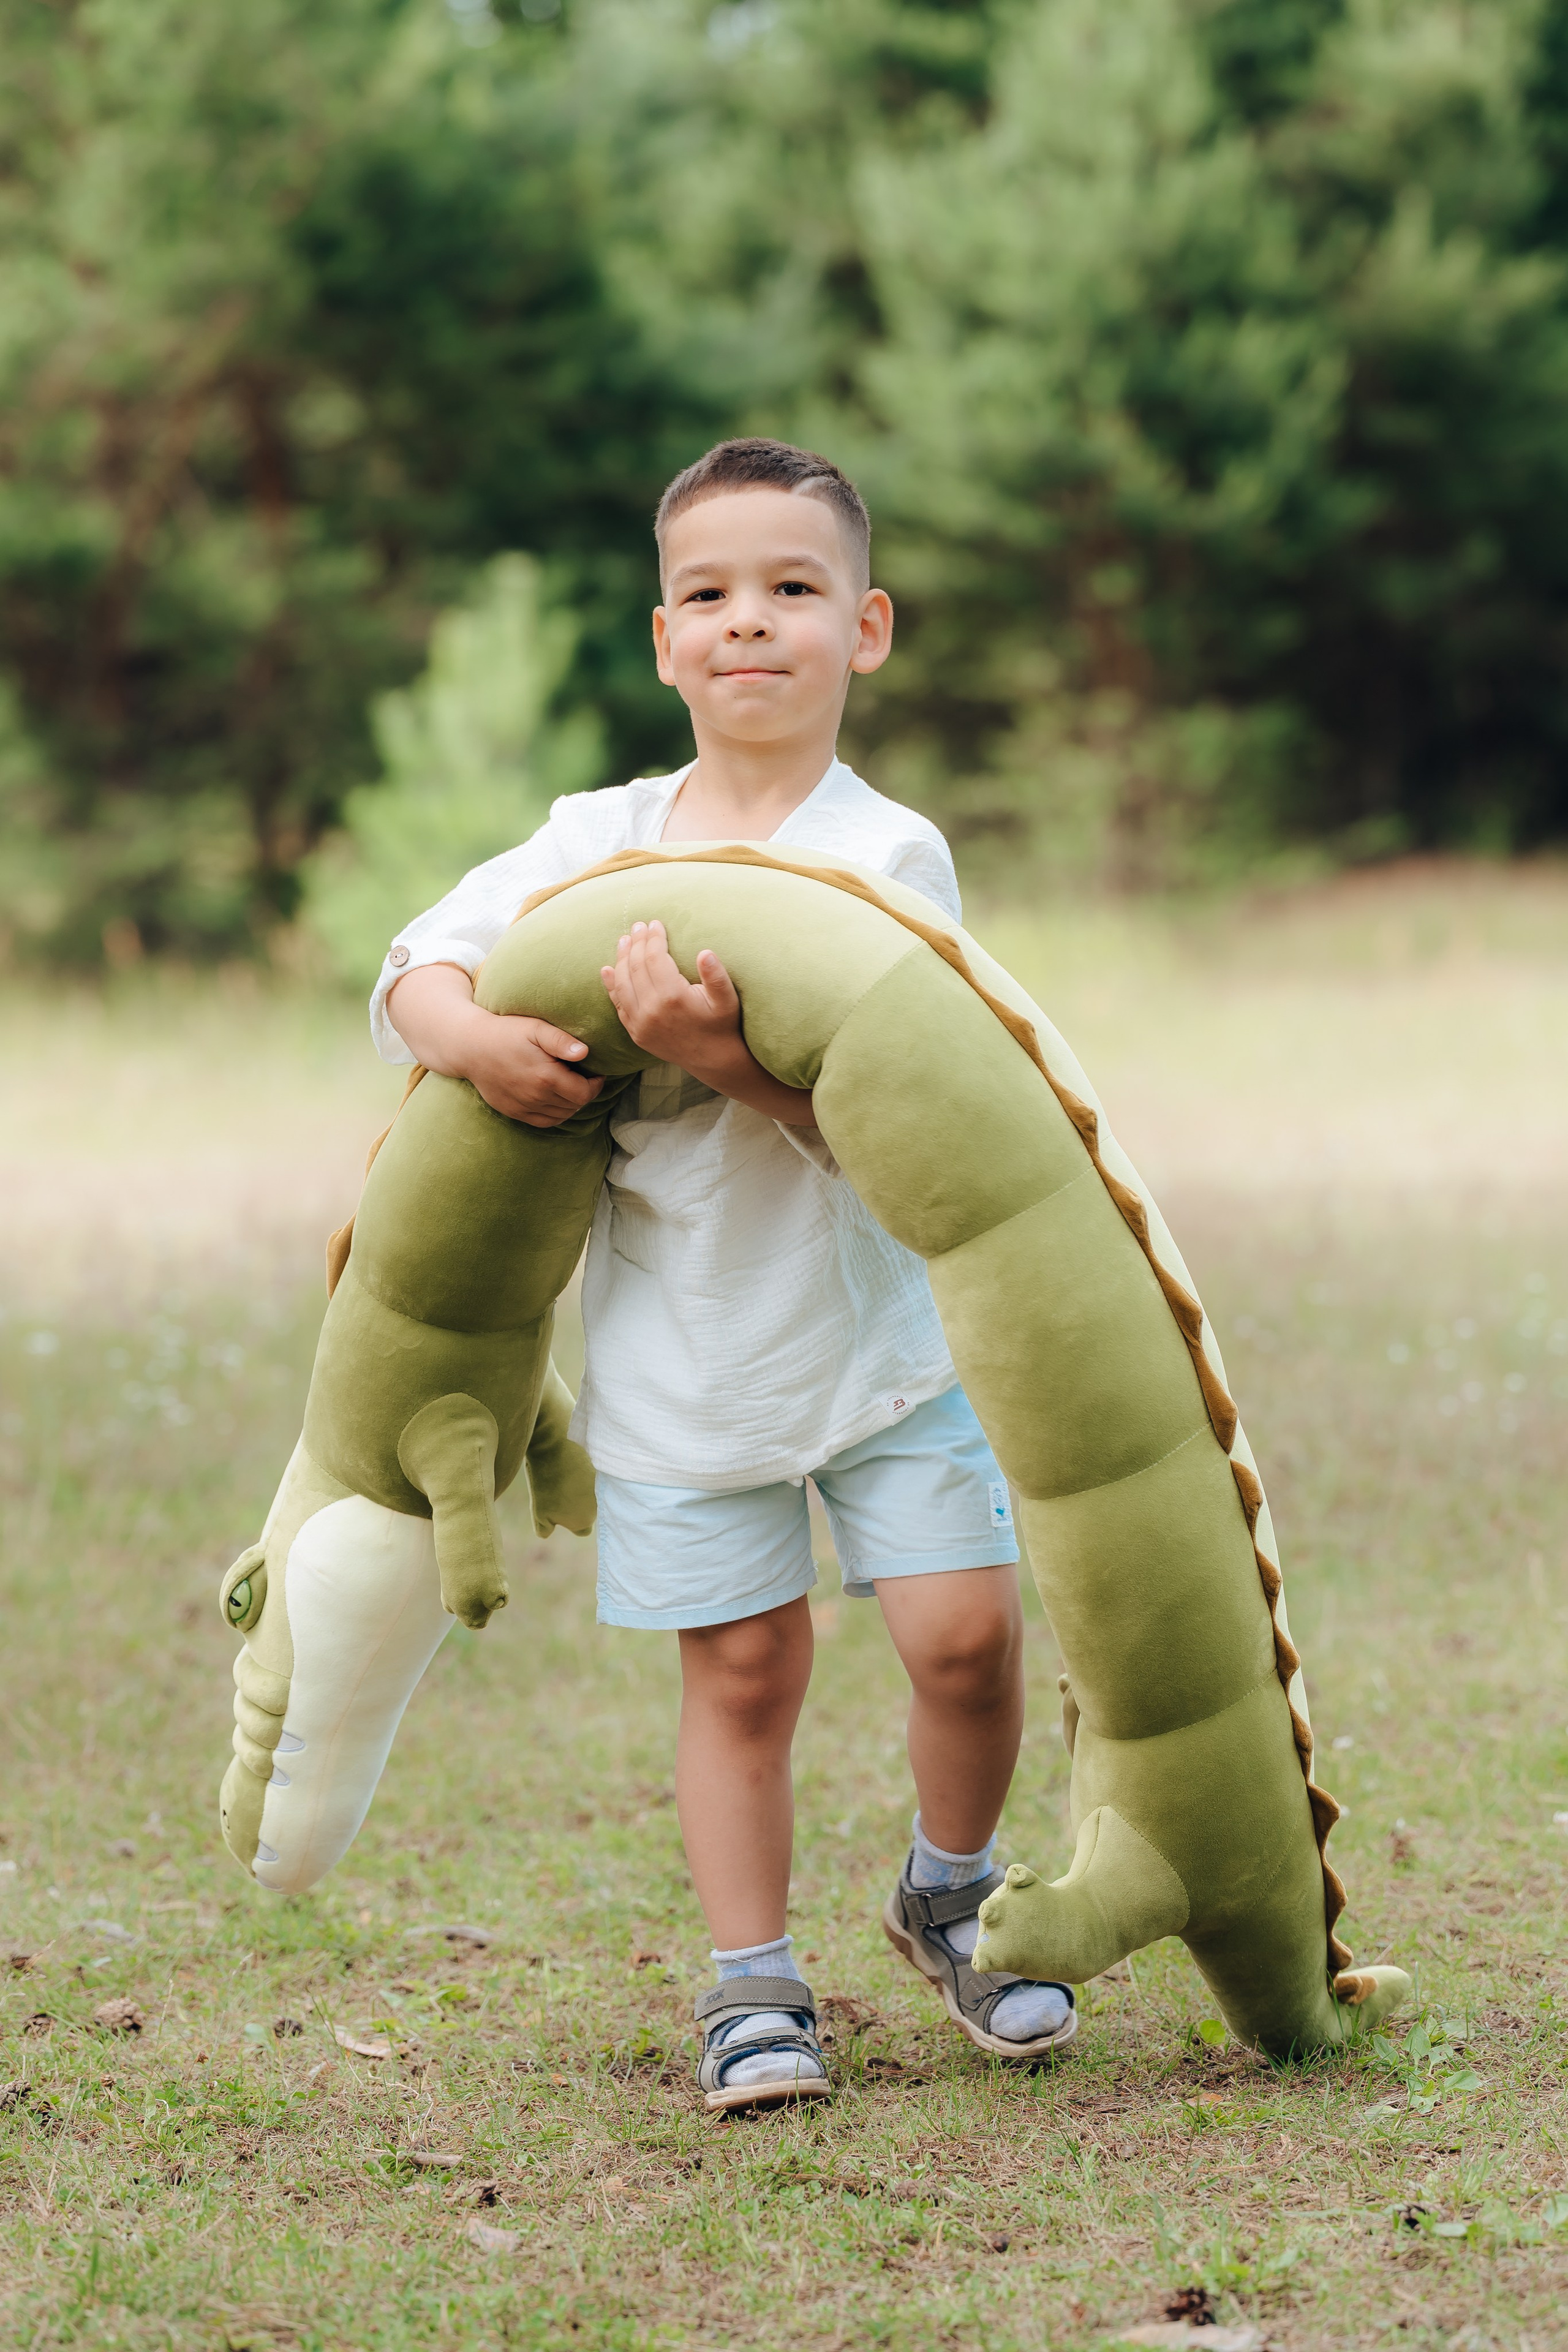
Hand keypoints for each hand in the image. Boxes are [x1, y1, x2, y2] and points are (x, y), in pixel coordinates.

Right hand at [387, 963, 601, 1127]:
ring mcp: (523, 1107)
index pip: (584, 1093)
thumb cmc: (506, 1032)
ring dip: (571, 1105)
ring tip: (572, 1089)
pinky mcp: (513, 1112)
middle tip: (585, 1080)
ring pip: (560, 1116)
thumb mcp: (535, 1027)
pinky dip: (555, 1115)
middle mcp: (536, 1097)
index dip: (595, 1085)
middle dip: (585, 1094)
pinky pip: (543, 1122)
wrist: (470, 1046)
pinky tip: (556, 1101)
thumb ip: (560, 1040)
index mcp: (546, 1077)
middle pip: (574, 1106)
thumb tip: (584, 1053)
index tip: (597, 1074)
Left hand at [599, 920, 741, 1077]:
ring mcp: (640, 1024)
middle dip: (637, 943)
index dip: (654, 938)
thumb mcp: (728, 1000)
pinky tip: (608, 969)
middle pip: (636, 967)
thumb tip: (705, 952)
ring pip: (622, 984)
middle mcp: (651, 1011)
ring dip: (621, 959)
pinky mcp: (635, 1033)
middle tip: (639, 926)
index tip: (655, 923)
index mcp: (673, 997)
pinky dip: (611, 985)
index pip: (655, 958)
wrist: (714, 1061)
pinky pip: (618, 1005)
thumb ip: (717, 976)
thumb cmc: (723, 1025)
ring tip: (624, 940)